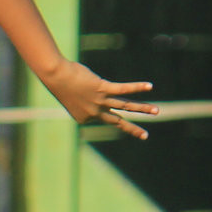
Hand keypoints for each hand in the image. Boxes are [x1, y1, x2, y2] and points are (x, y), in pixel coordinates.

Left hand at [38, 59, 158, 139]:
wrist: (55, 75)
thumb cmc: (61, 83)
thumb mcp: (72, 95)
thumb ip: (85, 97)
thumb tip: (95, 91)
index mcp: (85, 118)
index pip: (101, 115)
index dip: (99, 106)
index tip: (87, 96)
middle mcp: (94, 113)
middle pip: (117, 121)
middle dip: (132, 129)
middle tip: (145, 135)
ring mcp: (99, 101)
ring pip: (125, 106)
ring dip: (142, 108)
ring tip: (156, 111)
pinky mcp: (102, 88)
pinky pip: (123, 89)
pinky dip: (137, 87)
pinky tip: (149, 86)